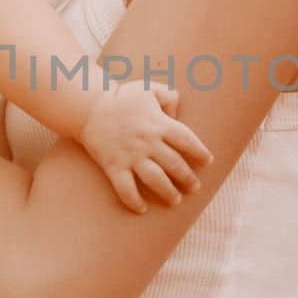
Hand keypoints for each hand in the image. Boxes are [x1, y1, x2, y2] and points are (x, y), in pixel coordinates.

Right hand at [78, 80, 212, 213]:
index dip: (200, 152)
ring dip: (168, 192)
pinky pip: (125, 189)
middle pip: (175, 164)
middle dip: (188, 178)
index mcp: (159, 123)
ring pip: (155, 180)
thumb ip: (168, 96)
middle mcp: (148, 142)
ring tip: (175, 200)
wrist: (89, 107)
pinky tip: (142, 209)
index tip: (207, 162)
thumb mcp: (148, 88)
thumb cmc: (122, 98)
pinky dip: (134, 201)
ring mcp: (131, 156)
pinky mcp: (114, 166)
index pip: (187, 140)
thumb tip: (177, 111)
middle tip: (194, 187)